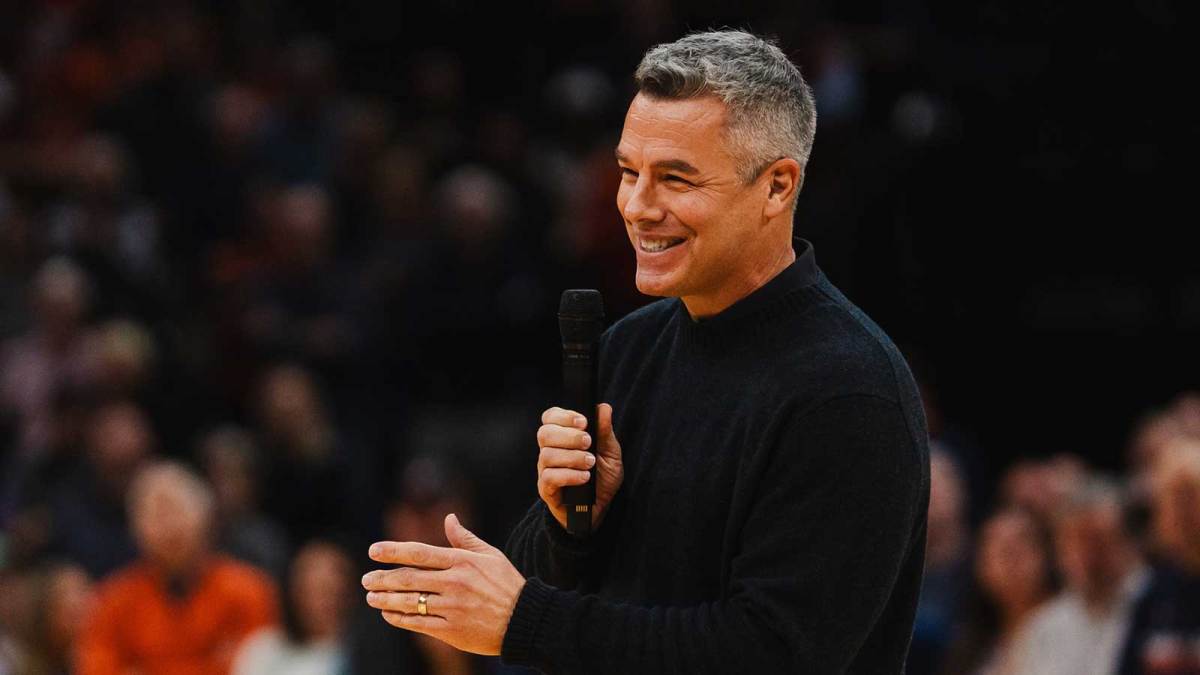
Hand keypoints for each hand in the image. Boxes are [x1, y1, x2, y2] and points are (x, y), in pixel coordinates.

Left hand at [363, 514, 525, 655]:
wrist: (524, 620)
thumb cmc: (507, 584)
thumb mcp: (490, 556)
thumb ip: (465, 539)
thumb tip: (449, 518)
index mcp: (462, 562)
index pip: (420, 553)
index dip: (393, 551)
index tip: (373, 550)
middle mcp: (455, 583)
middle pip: (409, 578)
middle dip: (382, 578)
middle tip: (366, 579)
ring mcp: (452, 608)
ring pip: (409, 602)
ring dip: (385, 599)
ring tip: (371, 597)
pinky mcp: (451, 630)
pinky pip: (418, 623)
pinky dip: (399, 618)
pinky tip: (388, 614)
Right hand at [537, 403, 623, 530]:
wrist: (600, 508)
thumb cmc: (602, 478)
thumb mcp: (610, 453)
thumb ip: (605, 431)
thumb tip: (604, 408)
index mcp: (562, 437)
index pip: (550, 417)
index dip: (564, 416)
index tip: (583, 422)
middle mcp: (550, 450)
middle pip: (545, 433)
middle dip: (569, 436)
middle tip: (588, 443)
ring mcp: (545, 470)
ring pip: (547, 455)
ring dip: (572, 457)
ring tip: (590, 464)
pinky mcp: (546, 489)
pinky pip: (549, 477)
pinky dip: (569, 475)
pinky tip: (584, 477)